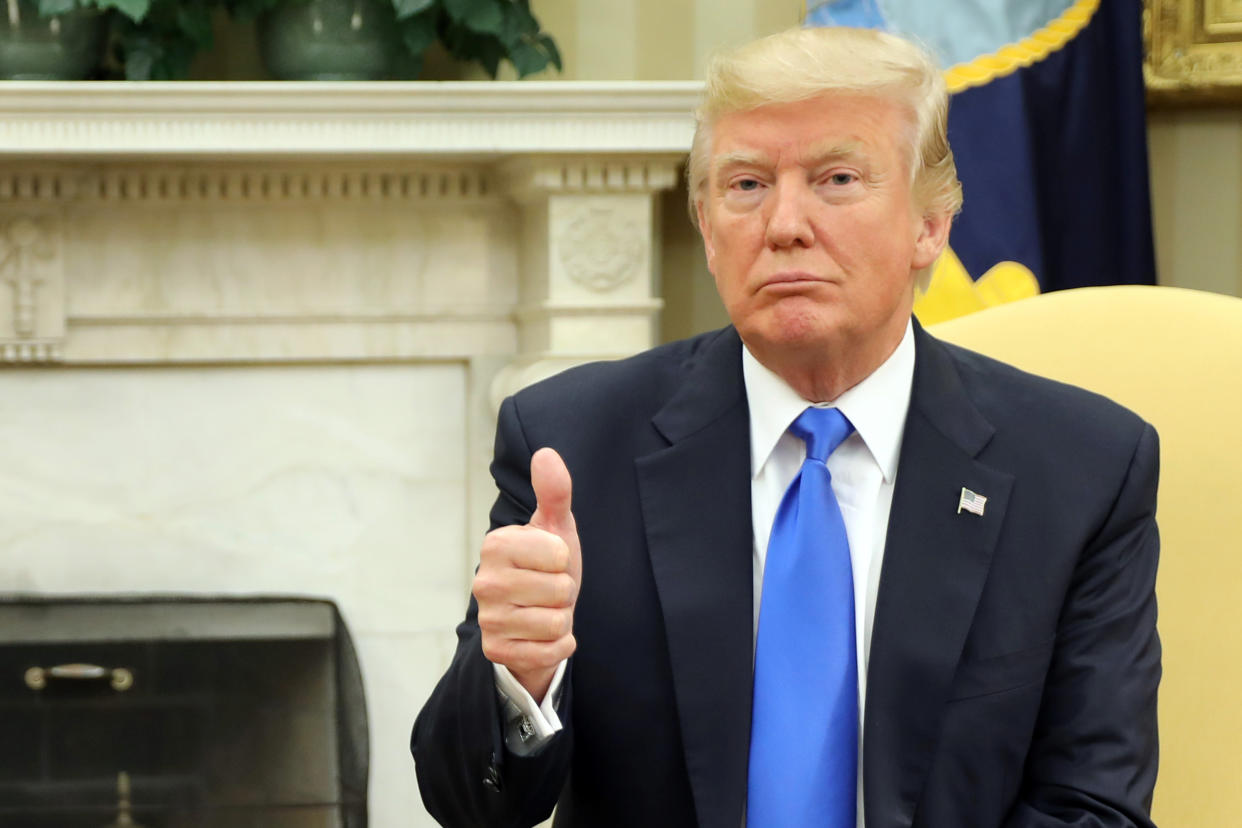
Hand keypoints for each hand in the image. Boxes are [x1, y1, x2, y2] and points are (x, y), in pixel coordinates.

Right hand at [474, 447, 581, 701]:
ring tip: (545, 610)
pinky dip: (558, 645)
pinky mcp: (496, 651)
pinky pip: (549, 652)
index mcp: (497, 544)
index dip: (565, 559)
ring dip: (561, 619)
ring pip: (555, 622)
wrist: (538, 615)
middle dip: (564, 592)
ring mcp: (487, 619)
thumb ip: (554, 492)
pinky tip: (543, 635)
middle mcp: (484, 581)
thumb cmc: (547, 565)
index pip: (558, 555)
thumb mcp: (556, 527)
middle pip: (559, 591)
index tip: (551, 561)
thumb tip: (546, 453)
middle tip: (549, 589)